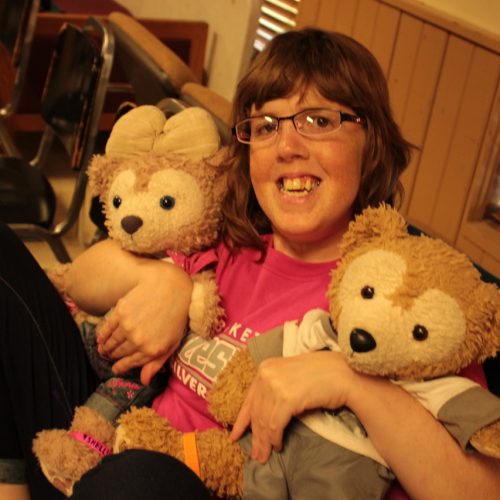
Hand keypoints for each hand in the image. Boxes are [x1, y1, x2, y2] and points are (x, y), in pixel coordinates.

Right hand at [97, 260, 192, 382]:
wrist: (171, 287)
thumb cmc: (176, 315)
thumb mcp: (172, 342)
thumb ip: (157, 362)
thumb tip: (144, 381)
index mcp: (151, 350)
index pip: (130, 362)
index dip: (121, 367)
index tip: (115, 369)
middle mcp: (137, 340)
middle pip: (120, 352)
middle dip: (113, 356)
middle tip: (108, 357)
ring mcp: (128, 326)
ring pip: (112, 341)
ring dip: (106, 347)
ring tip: (102, 349)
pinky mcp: (120, 312)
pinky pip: (107, 327)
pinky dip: (102, 335)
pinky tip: (99, 338)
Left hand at [230, 351, 355, 462]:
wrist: (343, 373)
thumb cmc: (322, 374)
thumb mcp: (290, 375)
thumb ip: (275, 387)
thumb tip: (263, 414)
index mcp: (266, 366)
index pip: (249, 398)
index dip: (242, 420)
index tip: (235, 435)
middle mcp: (267, 374)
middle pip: (256, 411)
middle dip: (255, 435)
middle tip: (255, 453)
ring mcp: (276, 385)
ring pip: (264, 420)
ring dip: (264, 441)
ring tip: (264, 455)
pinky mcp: (287, 398)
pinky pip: (275, 424)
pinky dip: (275, 437)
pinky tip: (277, 445)